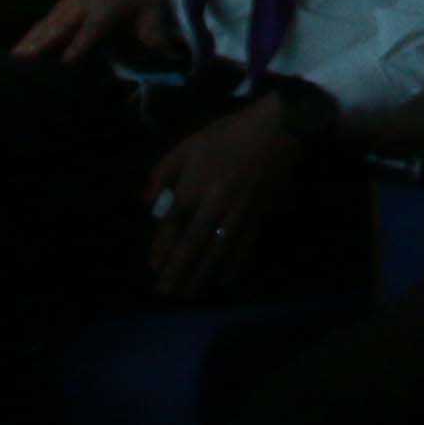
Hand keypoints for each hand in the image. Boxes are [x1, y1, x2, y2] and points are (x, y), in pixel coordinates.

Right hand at [16, 0, 173, 64]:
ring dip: (31, 39)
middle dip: (42, 42)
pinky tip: (19, 49)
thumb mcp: (152, 5)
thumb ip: (154, 32)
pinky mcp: (64, 4)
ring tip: (14, 58)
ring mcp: (70, 3)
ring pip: (48, 22)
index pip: (92, 27)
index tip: (67, 60)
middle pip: (61, 24)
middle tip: (23, 60)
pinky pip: (46, 20)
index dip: (80, 43)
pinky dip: (32, 33)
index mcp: (106, 5)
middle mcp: (83, 4)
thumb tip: (166, 56)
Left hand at [142, 92, 309, 299]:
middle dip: (177, 272)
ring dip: (201, 276)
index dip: (162, 248)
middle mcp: (214, 204)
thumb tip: (147, 203)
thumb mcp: (188, 145)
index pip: (172, 225)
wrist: (276, 130)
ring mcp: (238, 213)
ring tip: (189, 295)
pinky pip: (244, 247)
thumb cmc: (228, 135)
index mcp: (194, 185)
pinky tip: (224, 279)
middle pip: (192, 245)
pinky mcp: (259, 216)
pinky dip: (233, 266)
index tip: (154, 266)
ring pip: (216, 252)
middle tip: (165, 294)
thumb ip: (163, 172)